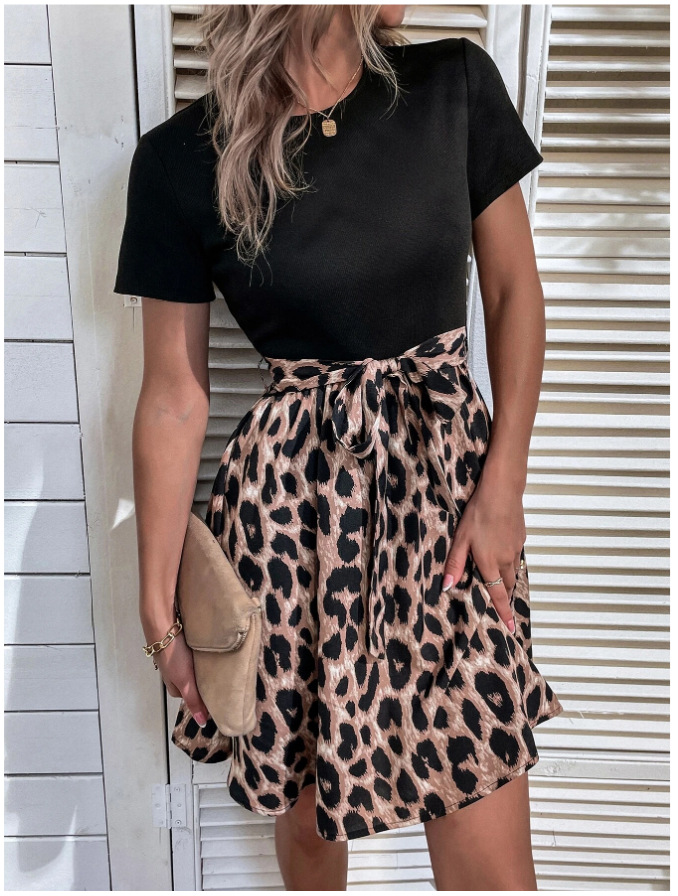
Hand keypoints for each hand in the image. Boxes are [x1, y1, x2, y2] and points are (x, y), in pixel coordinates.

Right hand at [149, 628, 210, 727]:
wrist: (163, 626)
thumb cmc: (172, 655)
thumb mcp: (185, 681)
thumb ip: (194, 700)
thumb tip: (202, 723)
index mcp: (174, 685)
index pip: (192, 697)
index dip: (205, 698)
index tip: (220, 698)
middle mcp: (175, 673)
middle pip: (194, 682)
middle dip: (206, 681)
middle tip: (223, 680)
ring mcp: (178, 658)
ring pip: (195, 668)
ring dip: (205, 667)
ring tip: (219, 664)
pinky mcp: (182, 645)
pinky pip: (195, 654)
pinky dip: (202, 654)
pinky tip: (210, 650)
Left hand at [441, 479, 525, 633]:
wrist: (502, 491)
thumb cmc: (478, 513)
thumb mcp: (460, 539)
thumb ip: (455, 564)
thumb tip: (447, 587)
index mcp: (489, 562)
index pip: (498, 594)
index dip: (504, 612)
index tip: (512, 628)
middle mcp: (506, 559)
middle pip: (509, 585)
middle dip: (506, 595)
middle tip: (504, 604)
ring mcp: (516, 548)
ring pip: (514, 571)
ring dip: (509, 579)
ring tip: (502, 582)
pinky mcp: (521, 538)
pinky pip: (516, 557)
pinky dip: (511, 562)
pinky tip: (502, 553)